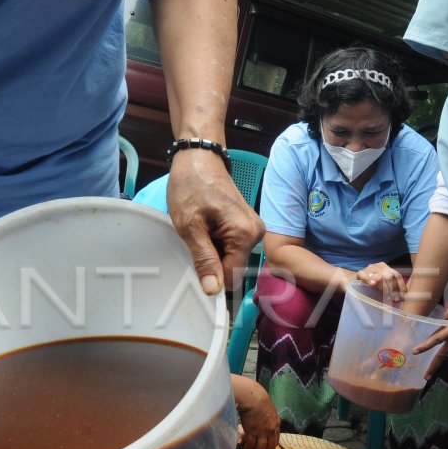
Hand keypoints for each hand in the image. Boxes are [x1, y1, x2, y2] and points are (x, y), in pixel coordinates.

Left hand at [167, 149, 264, 294]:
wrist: (199, 158)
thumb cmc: (191, 186)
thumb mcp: (190, 226)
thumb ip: (204, 259)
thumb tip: (213, 290)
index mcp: (246, 234)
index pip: (231, 276)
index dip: (211, 275)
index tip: (195, 261)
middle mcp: (257, 234)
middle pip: (233, 267)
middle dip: (212, 260)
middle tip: (196, 238)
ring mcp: (254, 229)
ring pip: (231, 258)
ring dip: (213, 251)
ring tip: (200, 229)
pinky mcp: (248, 226)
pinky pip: (232, 247)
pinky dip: (216, 242)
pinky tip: (207, 227)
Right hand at [232, 375, 279, 448]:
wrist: (252, 397)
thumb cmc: (258, 398)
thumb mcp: (268, 409)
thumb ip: (267, 418)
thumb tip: (262, 422)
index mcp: (276, 424)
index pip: (276, 440)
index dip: (270, 445)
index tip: (265, 448)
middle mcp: (271, 430)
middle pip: (270, 447)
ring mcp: (262, 433)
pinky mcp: (252, 433)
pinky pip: (251, 446)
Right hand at [354, 262, 406, 302]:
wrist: (353, 280)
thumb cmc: (371, 285)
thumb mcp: (383, 286)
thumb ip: (391, 289)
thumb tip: (402, 298)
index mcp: (386, 268)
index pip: (397, 275)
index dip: (401, 286)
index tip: (403, 297)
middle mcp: (379, 266)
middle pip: (389, 276)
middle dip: (393, 289)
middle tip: (394, 300)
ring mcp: (369, 268)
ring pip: (379, 276)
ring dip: (384, 287)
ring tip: (386, 297)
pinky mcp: (360, 273)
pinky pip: (364, 275)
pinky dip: (368, 279)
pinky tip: (372, 284)